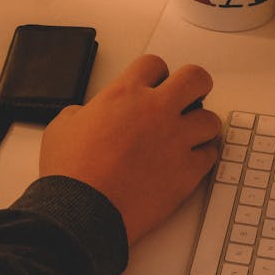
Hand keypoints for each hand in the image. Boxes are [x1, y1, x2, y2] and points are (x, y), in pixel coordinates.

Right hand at [40, 54, 220, 244]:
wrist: (83, 211)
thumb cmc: (71, 172)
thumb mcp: (63, 126)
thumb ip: (83, 112)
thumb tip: (89, 115)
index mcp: (124, 94)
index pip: (155, 64)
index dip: (154, 74)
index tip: (153, 85)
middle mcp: (156, 111)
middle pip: (196, 78)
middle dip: (193, 86)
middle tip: (186, 98)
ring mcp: (176, 140)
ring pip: (211, 119)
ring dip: (200, 126)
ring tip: (187, 136)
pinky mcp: (188, 171)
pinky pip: (210, 155)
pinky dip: (201, 156)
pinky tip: (187, 161)